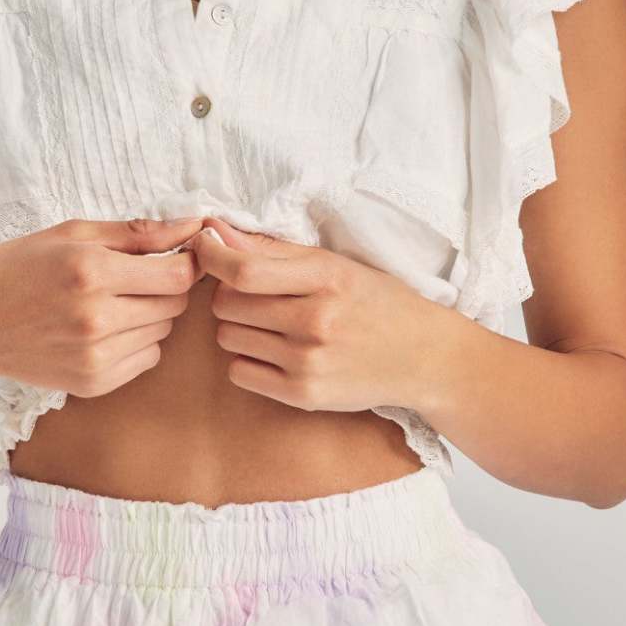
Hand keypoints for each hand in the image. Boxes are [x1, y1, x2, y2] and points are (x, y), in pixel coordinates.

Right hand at [0, 214, 203, 396]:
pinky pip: (146, 359)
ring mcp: (94, 356)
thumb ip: (139, 232)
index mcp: (91, 271)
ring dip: (150, 314)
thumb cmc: (18, 267)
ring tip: (112, 302)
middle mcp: (96, 317)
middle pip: (174, 304)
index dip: (187, 263)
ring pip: (163, 332)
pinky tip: (104, 330)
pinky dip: (136, 343)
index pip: (177, 275)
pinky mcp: (92, 383)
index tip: (177, 256)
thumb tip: (193, 226)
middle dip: (165, 287)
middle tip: (135, 277)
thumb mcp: (73, 233)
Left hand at [188, 215, 441, 412]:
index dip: (211, 257)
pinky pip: (239, 373)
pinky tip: (275, 354)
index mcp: (326, 278)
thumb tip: (215, 230)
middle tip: (257, 296)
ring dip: (238, 328)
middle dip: (230, 295)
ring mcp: (309, 361)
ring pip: (227, 337)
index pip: (243, 270)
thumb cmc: (375, 302)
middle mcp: (317, 320)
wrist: (423, 356)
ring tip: (272, 326)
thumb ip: (272, 250)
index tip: (203, 247)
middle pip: (227, 304)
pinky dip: (247, 362)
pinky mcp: (304, 394)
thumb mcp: (334, 265)